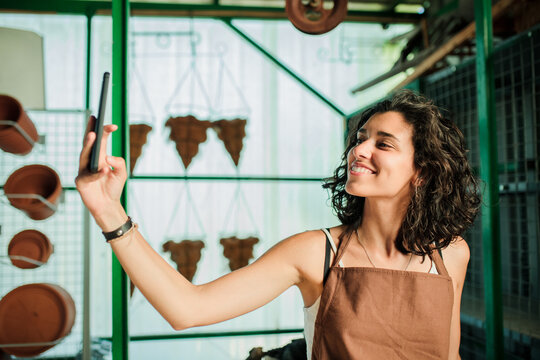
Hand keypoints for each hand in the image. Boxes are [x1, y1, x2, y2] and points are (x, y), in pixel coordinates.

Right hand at [75, 116, 127, 230]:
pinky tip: (104, 170)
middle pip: (88, 143)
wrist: (107, 205)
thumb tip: (108, 158)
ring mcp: (83, 170)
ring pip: (84, 155)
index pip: (102, 140)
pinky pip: (88, 175)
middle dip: (90, 130)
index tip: (114, 126)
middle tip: (93, 119)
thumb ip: (119, 163)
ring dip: (88, 145)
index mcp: (101, 156)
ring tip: (93, 135)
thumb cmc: (113, 187)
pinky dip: (97, 173)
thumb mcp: (122, 173)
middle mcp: (90, 161)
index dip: (105, 131)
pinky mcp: (80, 181)